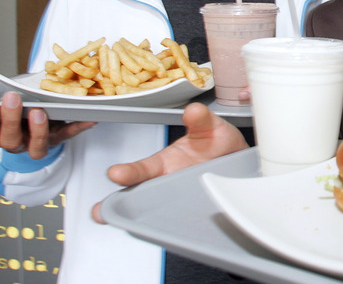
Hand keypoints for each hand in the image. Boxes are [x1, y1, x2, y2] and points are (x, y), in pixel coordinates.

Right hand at [0, 90, 95, 158]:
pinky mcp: (57, 140)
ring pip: (33, 146)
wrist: (38, 122)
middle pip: (5, 138)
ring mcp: (34, 144)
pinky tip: (89, 118)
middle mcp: (11, 141)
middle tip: (11, 98)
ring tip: (39, 111)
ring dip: (36, 129)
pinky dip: (79, 127)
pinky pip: (69, 135)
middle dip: (7, 118)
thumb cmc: (14, 108)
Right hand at [92, 102, 247, 222]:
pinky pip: (182, 222)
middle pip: (139, 196)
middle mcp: (168, 183)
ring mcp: (180, 199)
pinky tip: (174, 231)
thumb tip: (193, 111)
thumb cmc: (218, 143)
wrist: (239, 161)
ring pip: (156, 212)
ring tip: (130, 224)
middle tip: (104, 210)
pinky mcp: (194, 211)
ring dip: (144, 218)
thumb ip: (201, 119)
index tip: (114, 173)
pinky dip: (177, 227)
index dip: (128, 172)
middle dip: (122, 203)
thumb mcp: (211, 127)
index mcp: (166, 163)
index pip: (142, 169)